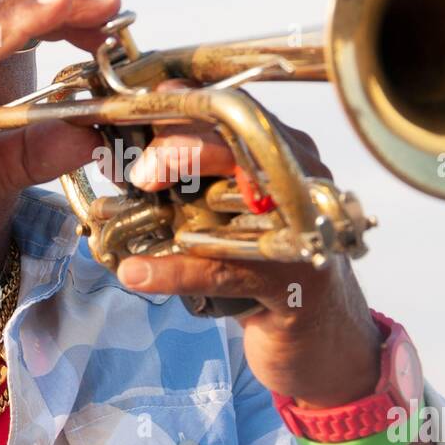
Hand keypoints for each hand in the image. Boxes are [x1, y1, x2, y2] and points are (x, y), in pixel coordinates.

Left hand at [112, 88, 382, 407]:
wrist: (323, 336)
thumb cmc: (266, 263)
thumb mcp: (233, 214)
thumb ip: (194, 182)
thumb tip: (126, 157)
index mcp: (284, 155)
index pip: (235, 112)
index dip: (182, 108)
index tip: (134, 116)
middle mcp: (300, 183)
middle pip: (241, 144)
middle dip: (180, 146)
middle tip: (138, 170)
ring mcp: (301, 232)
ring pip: (235, 204)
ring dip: (169, 207)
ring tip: (121, 211)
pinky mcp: (291, 283)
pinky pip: (225, 270)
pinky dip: (175, 272)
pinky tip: (135, 273)